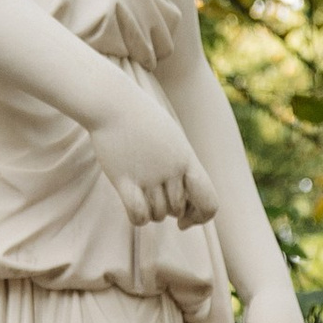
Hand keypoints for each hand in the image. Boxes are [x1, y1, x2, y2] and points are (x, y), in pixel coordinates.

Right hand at [88, 81, 216, 231]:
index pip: (209, 202)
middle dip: (169, 210)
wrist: (113, 103)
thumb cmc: (142, 120)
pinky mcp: (124, 179)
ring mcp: (149, 175)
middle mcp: (172, 169)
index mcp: (187, 159)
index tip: (185, 218)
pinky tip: (134, 209)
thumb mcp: (172, 139)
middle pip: (178, 209)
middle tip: (156, 198)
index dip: (201, 216)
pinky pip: (139, 215)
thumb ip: (182, 165)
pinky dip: (139, 219)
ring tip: (142, 194)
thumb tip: (186, 197)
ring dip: (151, 212)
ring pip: (158, 215)